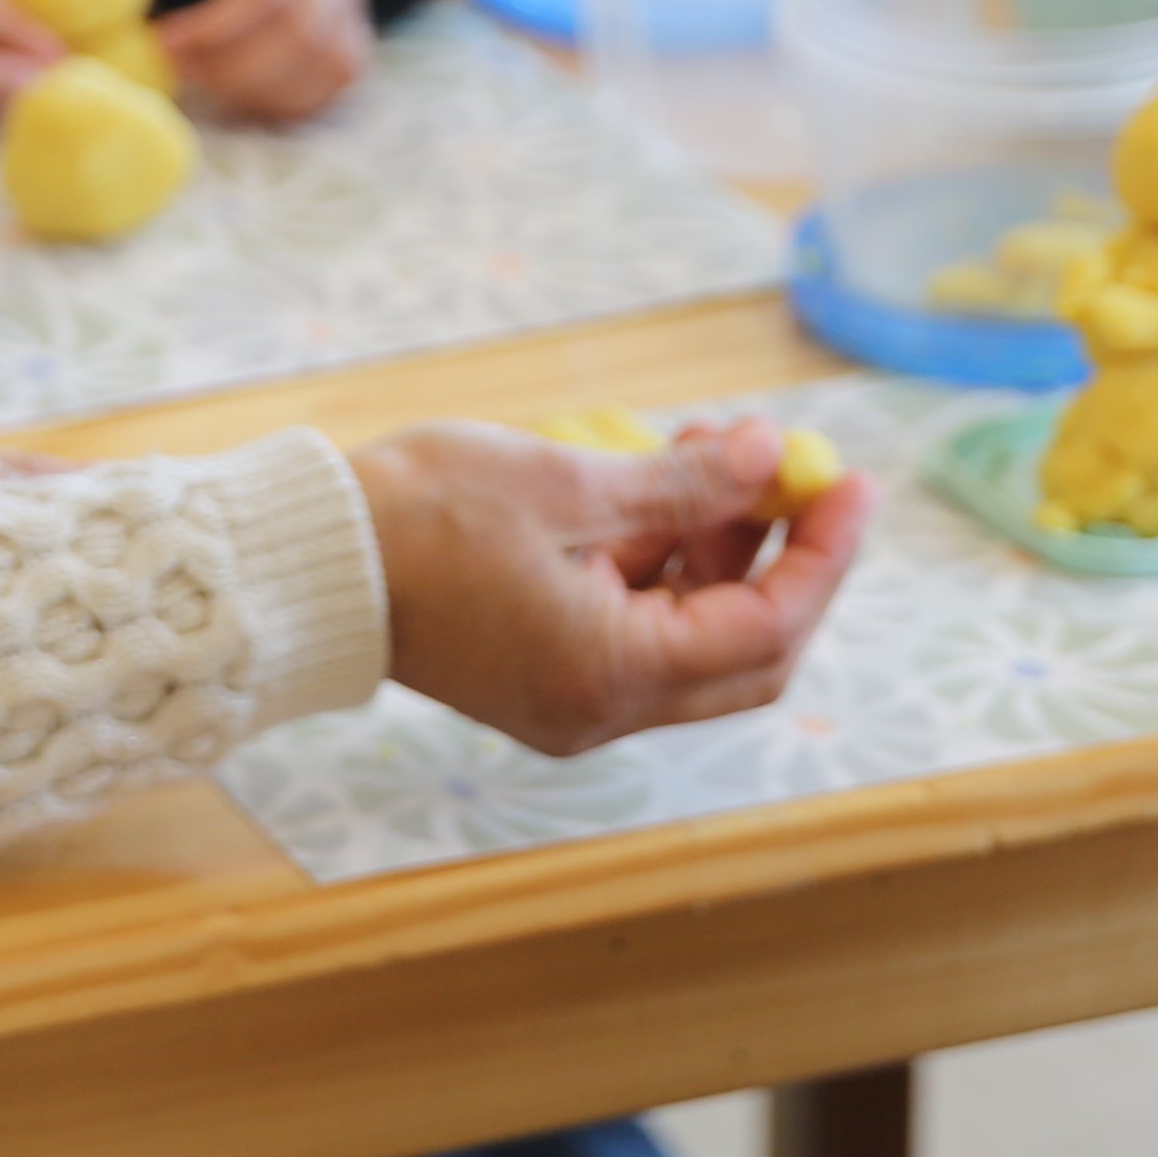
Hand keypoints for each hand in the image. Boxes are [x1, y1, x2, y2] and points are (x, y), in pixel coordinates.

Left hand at [123, 0, 372, 123]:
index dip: (215, 28)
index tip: (164, 40)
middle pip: (298, 33)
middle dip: (230, 65)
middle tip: (174, 67)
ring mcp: (350, 0)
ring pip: (325, 62)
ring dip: (259, 87)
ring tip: (204, 78)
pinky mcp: (355, 31)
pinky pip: (338, 78)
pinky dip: (292, 96)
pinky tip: (244, 89)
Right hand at [351, 417, 865, 756]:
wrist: (307, 561)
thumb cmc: (420, 515)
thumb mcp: (568, 485)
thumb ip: (682, 483)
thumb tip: (770, 455)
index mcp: (610, 674)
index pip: (765, 629)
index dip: (821, 555)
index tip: (849, 482)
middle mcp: (600, 708)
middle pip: (744, 652)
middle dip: (784, 559)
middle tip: (802, 475)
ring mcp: (571, 699)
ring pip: (692, 635)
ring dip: (721, 548)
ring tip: (713, 448)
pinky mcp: (545, 673)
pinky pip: (638, 628)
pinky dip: (666, 563)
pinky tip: (665, 485)